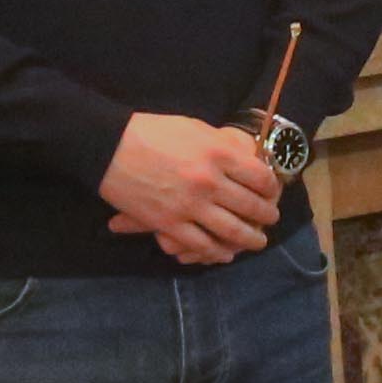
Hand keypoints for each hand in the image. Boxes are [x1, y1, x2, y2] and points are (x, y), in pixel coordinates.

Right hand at [101, 112, 277, 263]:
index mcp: (218, 153)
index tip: (272, 191)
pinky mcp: (169, 224)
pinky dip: (216, 252)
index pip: (260, 177)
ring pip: (232, 231)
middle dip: (266, 215)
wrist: (110, 146)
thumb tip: (243, 159)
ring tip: (257, 241)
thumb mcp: (194, 128)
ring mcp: (190, 206)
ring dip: (250, 239)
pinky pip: (201, 245)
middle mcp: (210, 181)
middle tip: (271, 218)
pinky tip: (225, 254)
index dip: (271, 187)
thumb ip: (220, 146)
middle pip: (251, 206)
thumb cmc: (152, 131)